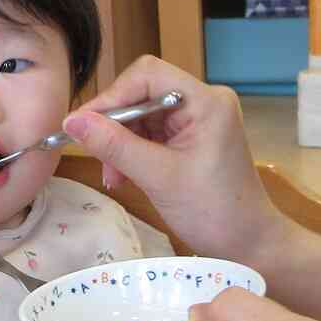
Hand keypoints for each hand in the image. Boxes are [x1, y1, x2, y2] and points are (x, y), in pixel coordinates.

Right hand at [61, 57, 283, 265]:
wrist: (248, 244)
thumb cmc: (212, 212)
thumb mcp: (158, 177)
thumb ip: (115, 146)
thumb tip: (72, 121)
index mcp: (206, 101)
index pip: (147, 75)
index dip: (111, 97)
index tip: (82, 126)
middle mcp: (204, 101)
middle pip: (142, 93)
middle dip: (116, 126)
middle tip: (100, 160)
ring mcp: (198, 119)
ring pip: (142, 115)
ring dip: (121, 144)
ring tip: (114, 177)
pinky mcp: (191, 137)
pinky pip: (151, 133)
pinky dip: (133, 153)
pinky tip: (125, 176)